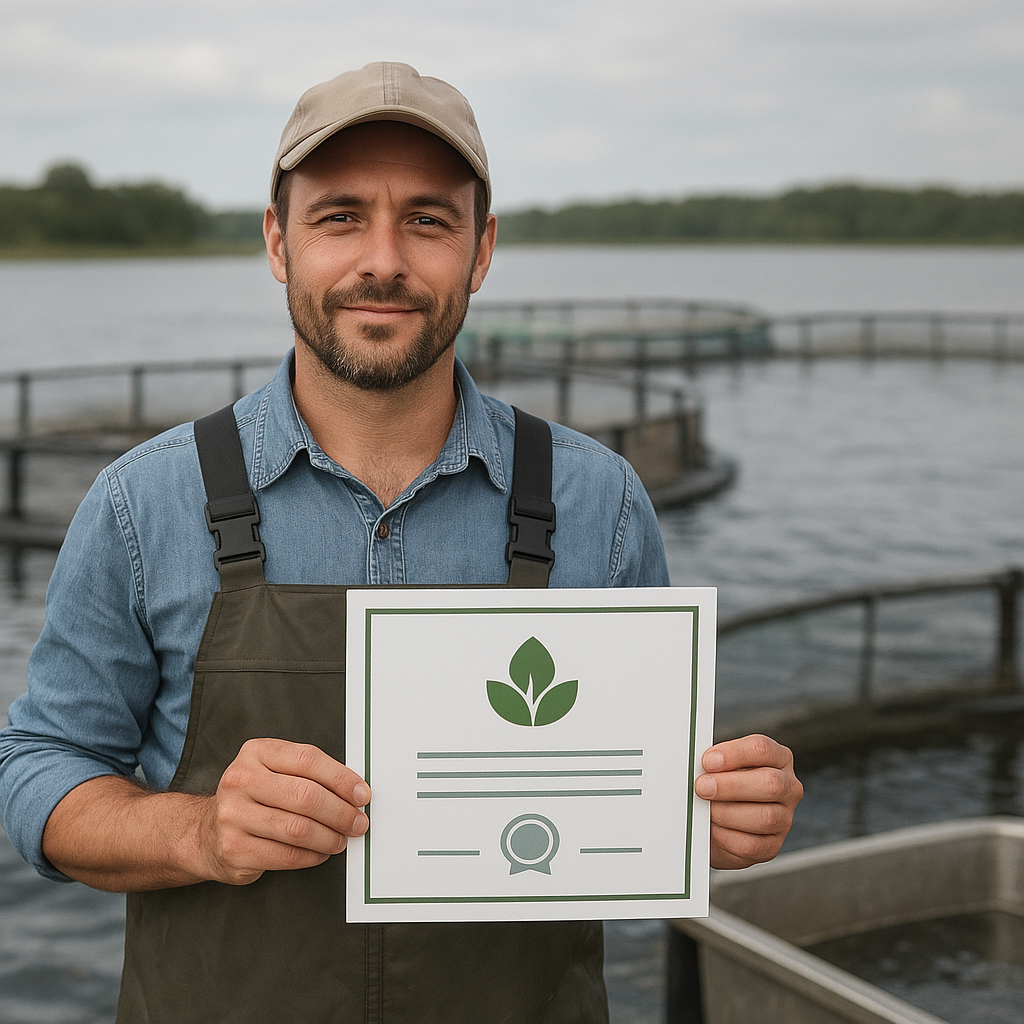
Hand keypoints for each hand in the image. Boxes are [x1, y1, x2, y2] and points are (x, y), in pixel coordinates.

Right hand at [198, 738, 370, 884]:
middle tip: (357, 822)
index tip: (361, 794)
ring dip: (330, 837)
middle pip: (306, 796)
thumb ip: (308, 773)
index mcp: (256, 753)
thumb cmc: (253, 797)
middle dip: (341, 812)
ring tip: (341, 839)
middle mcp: (241, 780)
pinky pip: (287, 856)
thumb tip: (354, 790)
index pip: (308, 760)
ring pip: (298, 829)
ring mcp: (233, 815)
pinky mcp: (234, 848)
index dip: (341, 778)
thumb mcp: (273, 770)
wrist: (206, 831)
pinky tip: (320, 853)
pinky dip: (313, 856)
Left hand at [694, 734, 801, 869]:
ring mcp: (784, 818)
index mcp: (777, 758)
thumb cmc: (722, 786)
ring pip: (764, 817)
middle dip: (731, 786)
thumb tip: (697, 767)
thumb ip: (715, 764)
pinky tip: (712, 828)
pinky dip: (726, 836)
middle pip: (770, 783)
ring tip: (706, 809)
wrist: (720, 822)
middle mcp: (787, 787)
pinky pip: (751, 845)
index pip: (763, 749)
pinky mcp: (771, 846)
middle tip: (702, 787)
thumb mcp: (722, 767)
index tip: (707, 761)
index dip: (734, 754)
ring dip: (726, 813)